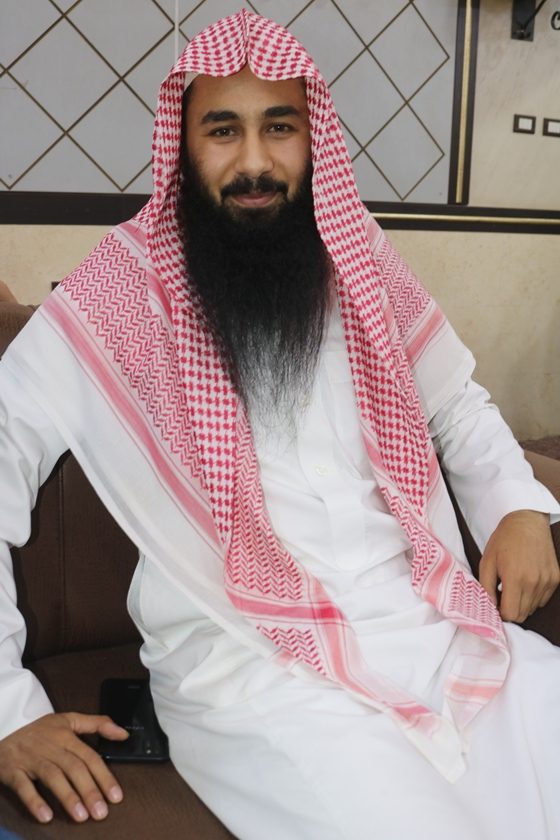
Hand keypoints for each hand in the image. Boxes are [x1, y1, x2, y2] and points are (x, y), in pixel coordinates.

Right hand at [0, 712, 128, 823]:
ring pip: (53, 777)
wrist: (4, 728)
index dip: (104, 776)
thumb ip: (97, 724)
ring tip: (81, 816)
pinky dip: (34, 801)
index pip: (89, 757)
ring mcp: (32, 759)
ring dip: (68, 797)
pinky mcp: (14, 770)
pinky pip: (24, 786)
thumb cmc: (40, 730)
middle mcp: (51, 747)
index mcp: (66, 736)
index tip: (116, 796)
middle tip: (101, 812)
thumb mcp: (69, 719)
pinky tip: (46, 815)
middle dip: (89, 791)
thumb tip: (123, 734)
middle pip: (74, 768)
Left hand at [479, 509, 559, 622]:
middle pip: (523, 614)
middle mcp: (534, 582)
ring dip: (522, 603)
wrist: (527, 522)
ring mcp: (547, 581)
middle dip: (511, 609)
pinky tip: (526, 581)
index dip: (501, 613)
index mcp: (515, 578)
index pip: (511, 614)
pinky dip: (534, 596)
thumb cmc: (504, 540)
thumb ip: (486, 587)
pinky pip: (543, 599)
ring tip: (514, 585)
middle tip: (503, 595)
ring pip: (533, 608)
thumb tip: (490, 607)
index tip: (496, 604)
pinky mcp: (555, 578)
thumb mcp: (486, 561)